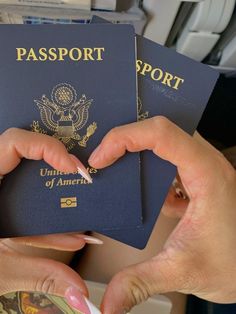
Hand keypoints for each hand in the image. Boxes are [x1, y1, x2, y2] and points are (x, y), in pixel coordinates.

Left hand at [0, 128, 100, 313]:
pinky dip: (48, 223)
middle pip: (25, 155)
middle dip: (57, 165)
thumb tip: (77, 287)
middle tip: (80, 176)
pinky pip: (26, 208)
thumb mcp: (0, 269)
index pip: (13, 144)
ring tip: (80, 208)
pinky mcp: (1, 209)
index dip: (47, 148)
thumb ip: (40, 274)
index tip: (71, 167)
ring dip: (57, 198)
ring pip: (28, 183)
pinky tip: (69, 236)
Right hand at [88, 116, 235, 312]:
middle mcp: (207, 164)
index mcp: (207, 176)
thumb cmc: (233, 264)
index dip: (124, 138)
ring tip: (116, 166)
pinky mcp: (198, 179)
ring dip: (138, 152)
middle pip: (161, 131)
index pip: (161, 134)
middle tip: (103, 158)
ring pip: (166, 141)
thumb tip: (108, 303)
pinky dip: (151, 167)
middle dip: (126, 139)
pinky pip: (171, 159)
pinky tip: (144, 190)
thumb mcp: (182, 271)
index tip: (101, 158)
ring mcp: (203, 169)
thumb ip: (140, 283)